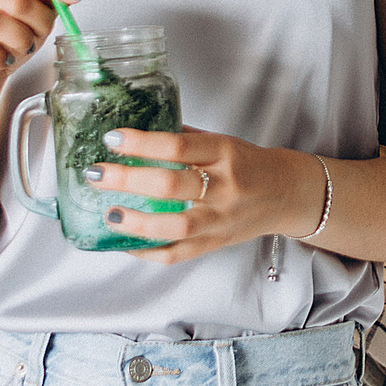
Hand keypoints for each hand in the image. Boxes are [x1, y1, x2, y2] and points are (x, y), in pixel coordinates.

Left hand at [90, 126, 316, 263]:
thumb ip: (184, 139)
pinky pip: (179, 254)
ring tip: (109, 213)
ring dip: (136, 222)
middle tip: (97, 174)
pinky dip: (148, 251)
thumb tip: (137, 132)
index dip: (142, 143)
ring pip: (176, 226)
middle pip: (171, 185)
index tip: (113, 139)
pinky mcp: (216, 243)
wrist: (288, 194)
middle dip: (127, 179)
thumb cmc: (250, 164)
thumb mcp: (223, 141)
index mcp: (225, 153)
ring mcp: (220, 219)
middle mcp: (224, 187)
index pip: (179, 146)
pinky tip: (125, 242)